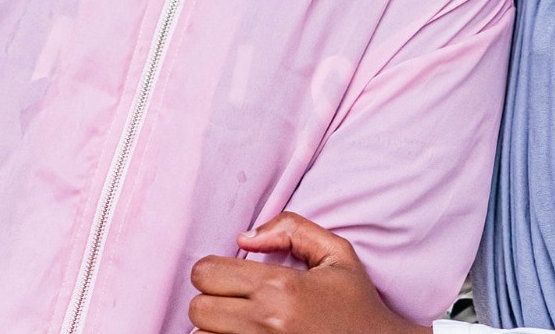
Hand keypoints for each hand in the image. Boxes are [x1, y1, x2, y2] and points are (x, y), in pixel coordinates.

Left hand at [189, 211, 428, 333]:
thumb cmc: (356, 304)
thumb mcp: (337, 254)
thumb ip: (292, 229)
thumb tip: (245, 237)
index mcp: (281, 286)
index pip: (207, 273)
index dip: (213, 270)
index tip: (230, 274)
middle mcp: (266, 322)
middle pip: (198, 308)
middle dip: (211, 299)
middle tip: (233, 298)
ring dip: (216, 328)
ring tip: (240, 322)